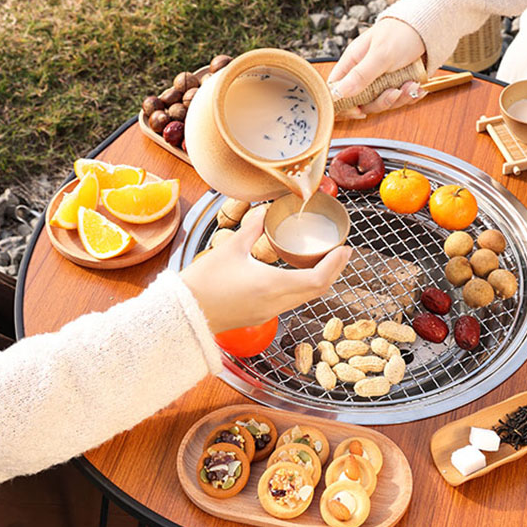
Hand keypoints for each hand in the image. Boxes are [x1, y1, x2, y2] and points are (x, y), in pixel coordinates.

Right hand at [180, 208, 351, 332]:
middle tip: (342, 253)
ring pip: (305, 299)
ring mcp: (269, 313)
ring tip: (325, 261)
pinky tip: (300, 275)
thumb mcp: (230, 248)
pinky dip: (303, 288)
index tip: (344, 249)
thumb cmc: (202, 283)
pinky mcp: (260, 317)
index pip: (317, 279)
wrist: (182, 314)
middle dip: (334, 271)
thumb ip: (252, 228)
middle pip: (317, 291)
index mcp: (272, 285)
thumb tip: (265, 209)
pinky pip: (291, 303)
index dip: (335, 265)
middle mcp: (276, 303)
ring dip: (320, 281)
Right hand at [328, 19, 426, 117]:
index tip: (358, 110)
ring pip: (383, 103)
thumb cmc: (401, 33)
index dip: (344, 104)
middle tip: (395, 92)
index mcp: (353, 63)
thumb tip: (337, 94)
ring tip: (412, 84)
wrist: (429, 27)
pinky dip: (410, 95)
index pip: (337, 89)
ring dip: (400, 98)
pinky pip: (400, 99)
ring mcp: (382, 80)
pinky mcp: (397, 84)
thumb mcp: (380, 55)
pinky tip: (418, 86)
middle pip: (362, 102)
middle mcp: (365, 74)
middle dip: (381, 102)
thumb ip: (360, 75)